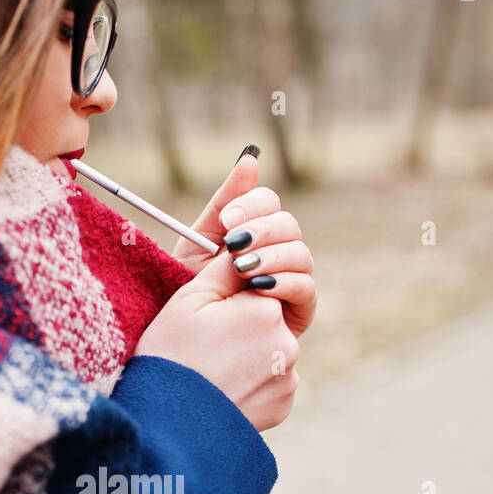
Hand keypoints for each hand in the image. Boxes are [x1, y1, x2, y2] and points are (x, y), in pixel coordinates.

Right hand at [134, 226, 300, 432]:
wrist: (167, 426)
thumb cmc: (169, 357)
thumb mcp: (187, 300)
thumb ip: (223, 269)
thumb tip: (244, 250)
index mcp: (265, 308)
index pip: (256, 288)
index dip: (226, 303)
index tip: (205, 322)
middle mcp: (288, 341)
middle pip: (264, 321)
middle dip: (240, 329)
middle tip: (204, 349)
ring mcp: (289, 377)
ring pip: (269, 353)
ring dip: (247, 357)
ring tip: (211, 373)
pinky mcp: (284, 405)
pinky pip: (270, 385)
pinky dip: (251, 386)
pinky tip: (223, 393)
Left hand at [172, 152, 316, 340]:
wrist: (187, 336)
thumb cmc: (190, 289)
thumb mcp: (198, 242)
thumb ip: (223, 203)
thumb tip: (250, 157)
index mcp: (253, 231)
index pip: (269, 203)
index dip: (253, 206)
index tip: (228, 219)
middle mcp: (277, 252)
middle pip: (288, 225)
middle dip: (262, 231)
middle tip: (235, 244)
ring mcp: (291, 280)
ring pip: (300, 253)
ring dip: (272, 256)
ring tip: (243, 268)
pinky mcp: (299, 310)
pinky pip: (306, 288)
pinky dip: (284, 283)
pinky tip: (259, 286)